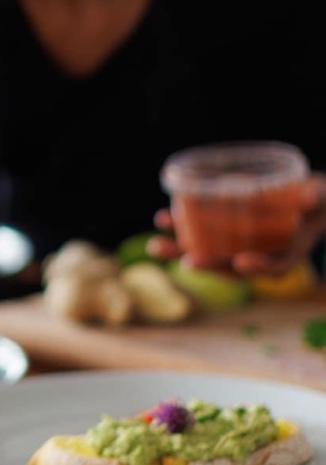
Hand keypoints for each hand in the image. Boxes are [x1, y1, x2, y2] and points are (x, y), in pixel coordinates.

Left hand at [147, 174, 325, 275]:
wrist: (303, 197)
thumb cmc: (314, 199)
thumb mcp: (318, 197)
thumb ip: (313, 198)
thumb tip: (309, 197)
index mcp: (286, 254)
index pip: (273, 267)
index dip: (258, 266)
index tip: (243, 262)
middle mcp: (258, 255)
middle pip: (231, 266)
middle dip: (207, 265)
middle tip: (188, 263)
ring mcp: (237, 244)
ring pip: (208, 252)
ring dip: (180, 249)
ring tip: (156, 246)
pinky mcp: (223, 230)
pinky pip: (199, 233)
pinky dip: (181, 227)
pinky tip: (162, 219)